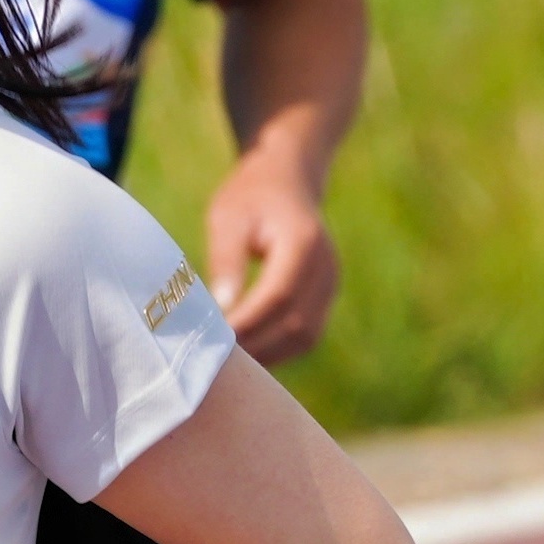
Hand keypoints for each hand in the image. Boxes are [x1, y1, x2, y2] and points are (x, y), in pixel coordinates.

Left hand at [203, 150, 340, 365]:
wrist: (287, 180)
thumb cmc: (250, 196)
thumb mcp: (228, 217)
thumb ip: (226, 259)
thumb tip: (223, 307)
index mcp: (303, 243)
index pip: (279, 296)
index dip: (247, 323)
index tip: (212, 340)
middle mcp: (326, 268)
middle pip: (296, 324)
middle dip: (256, 346)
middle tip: (213, 360)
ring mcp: (331, 284)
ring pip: (305, 337)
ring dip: (268, 354)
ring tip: (229, 363)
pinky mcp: (325, 297)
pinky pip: (306, 334)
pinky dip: (277, 348)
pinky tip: (246, 352)